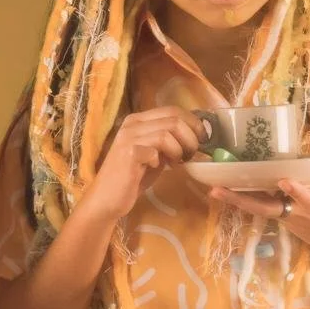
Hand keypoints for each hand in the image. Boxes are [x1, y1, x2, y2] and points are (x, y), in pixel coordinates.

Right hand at [84, 107, 206, 222]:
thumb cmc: (132, 178)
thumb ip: (168, 143)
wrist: (107, 199)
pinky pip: (156, 150)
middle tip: (191, 154)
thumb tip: (195, 137)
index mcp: (139, 120)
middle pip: (174, 118)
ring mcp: (129, 137)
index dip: (193, 122)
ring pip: (167, 133)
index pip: (173, 110)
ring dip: (179, 150)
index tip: (202, 139)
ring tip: (176, 163)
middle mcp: (132, 124)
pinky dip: (163, 160)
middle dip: (191, 137)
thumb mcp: (154, 155)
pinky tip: (156, 168)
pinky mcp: (128, 153)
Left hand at [209, 137, 309, 257]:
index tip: (284, 182)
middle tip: (218, 189)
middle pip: (267, 206)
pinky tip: (225, 192)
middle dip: (242, 200)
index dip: (295, 190)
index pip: (306, 196)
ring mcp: (288, 218)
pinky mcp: (282, 221)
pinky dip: (245, 202)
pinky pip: (262, 210)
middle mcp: (299, 210)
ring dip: (236, 201)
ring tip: (214, 190)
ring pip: (260, 209)